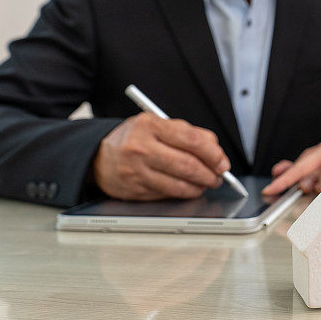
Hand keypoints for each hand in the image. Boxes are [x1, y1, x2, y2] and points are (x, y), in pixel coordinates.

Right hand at [93, 113, 228, 200]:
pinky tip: (187, 188)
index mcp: (150, 126)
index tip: (222, 162)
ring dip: (199, 187)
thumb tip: (215, 150)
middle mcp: (141, 148)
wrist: (98, 156)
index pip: (192, 140)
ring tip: (205, 183)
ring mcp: (136, 171)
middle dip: (210, 174)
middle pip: (188, 165)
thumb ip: (188, 133)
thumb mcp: (158, 124)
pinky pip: (167, 195)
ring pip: (179, 185)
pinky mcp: (134, 190)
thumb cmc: (134, 138)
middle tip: (218, 176)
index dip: (213, 154)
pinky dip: (182, 193)